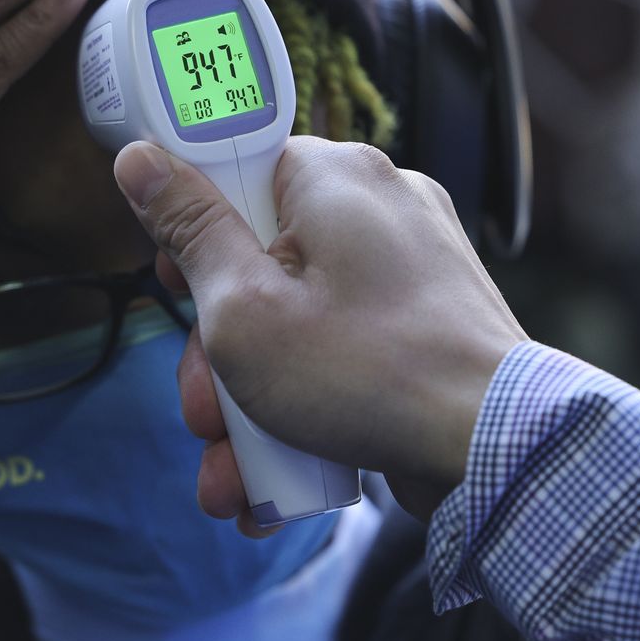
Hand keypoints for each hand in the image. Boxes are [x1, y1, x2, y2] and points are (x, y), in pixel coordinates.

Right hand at [114, 137, 527, 531]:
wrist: (498, 449)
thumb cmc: (368, 373)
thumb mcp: (246, 309)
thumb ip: (191, 233)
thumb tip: (141, 160)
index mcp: (336, 177)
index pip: (240, 163)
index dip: (195, 230)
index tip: (177, 287)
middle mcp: (383, 206)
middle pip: (263, 261)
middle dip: (220, 354)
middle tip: (205, 412)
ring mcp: (414, 266)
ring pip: (301, 319)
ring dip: (253, 401)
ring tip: (233, 472)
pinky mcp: (430, 322)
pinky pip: (348, 348)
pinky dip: (310, 405)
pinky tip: (274, 480)